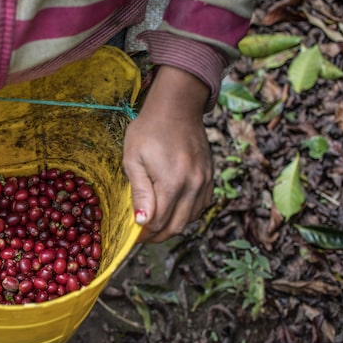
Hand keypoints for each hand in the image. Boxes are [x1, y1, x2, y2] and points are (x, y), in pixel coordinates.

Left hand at [123, 65, 213, 242]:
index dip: (144, 234)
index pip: (158, 222)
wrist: (177, 107)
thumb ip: (139, 192)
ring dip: (172, 226)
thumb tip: (143, 222)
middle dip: (157, 235)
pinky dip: (187, 214)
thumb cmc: (148, 130)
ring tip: (155, 223)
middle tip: (143, 235)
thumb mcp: (133, 160)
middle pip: (176, 226)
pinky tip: (173, 210)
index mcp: (172, 182)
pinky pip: (201, 206)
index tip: (132, 235)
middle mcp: (193, 185)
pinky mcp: (210, 176)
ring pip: (190, 219)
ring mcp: (205, 181)